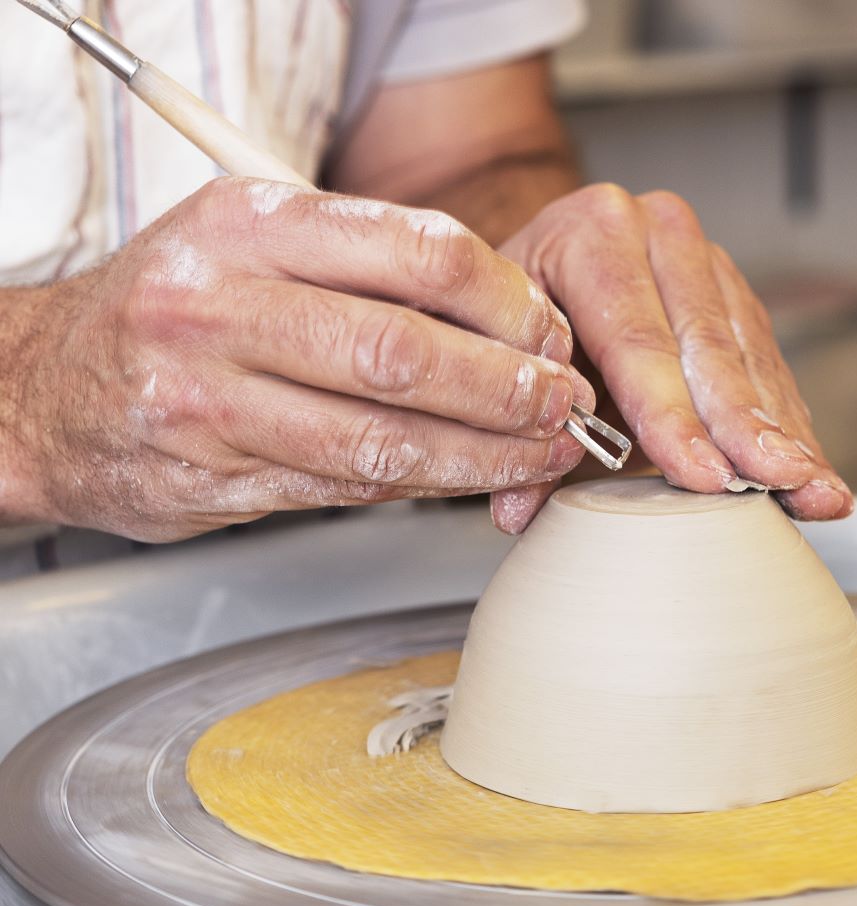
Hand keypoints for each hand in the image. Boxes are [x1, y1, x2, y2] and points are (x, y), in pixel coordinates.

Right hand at [3, 177, 593, 540]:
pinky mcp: (211, 478)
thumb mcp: (250, 245)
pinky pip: (344, 487)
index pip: (414, 251)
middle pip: (404, 351)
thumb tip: (503, 322)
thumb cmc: (172, 311)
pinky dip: (421, 486)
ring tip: (540, 452)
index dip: (505, 300)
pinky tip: (465, 481)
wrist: (45, 390)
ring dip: (480, 452)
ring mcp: (208, 400)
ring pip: (379, 436)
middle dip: (507, 387)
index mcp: (245, 226)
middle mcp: (219, 308)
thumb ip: (362, 268)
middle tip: (562, 403)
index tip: (549, 331)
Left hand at [492, 184, 851, 532]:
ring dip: (782, 434)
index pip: (636, 339)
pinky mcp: (736, 298)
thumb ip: (512, 432)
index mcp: (591, 232)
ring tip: (809, 490)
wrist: (544, 272)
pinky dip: (790, 427)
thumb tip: (518, 508)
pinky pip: (769, 367)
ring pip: (752, 358)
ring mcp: (707, 262)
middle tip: (775, 482)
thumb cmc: (518, 324)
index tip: (701, 474)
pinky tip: (813, 474)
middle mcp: (659, 232)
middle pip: (708, 345)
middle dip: (743, 426)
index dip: (671, 414)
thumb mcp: (501, 362)